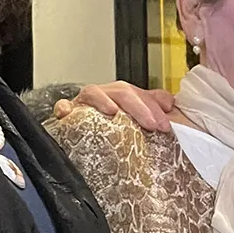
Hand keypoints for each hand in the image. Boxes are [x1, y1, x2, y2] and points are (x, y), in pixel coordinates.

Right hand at [55, 81, 175, 130]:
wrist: (88, 140)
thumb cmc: (119, 129)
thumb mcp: (142, 118)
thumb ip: (155, 106)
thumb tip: (170, 102)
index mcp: (125, 96)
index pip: (141, 94)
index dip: (154, 107)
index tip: (164, 125)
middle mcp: (106, 96)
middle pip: (122, 91)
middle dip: (139, 106)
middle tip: (152, 124)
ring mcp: (86, 103)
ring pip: (94, 93)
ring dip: (104, 100)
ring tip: (114, 112)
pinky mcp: (68, 112)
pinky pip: (64, 106)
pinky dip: (64, 107)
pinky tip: (67, 112)